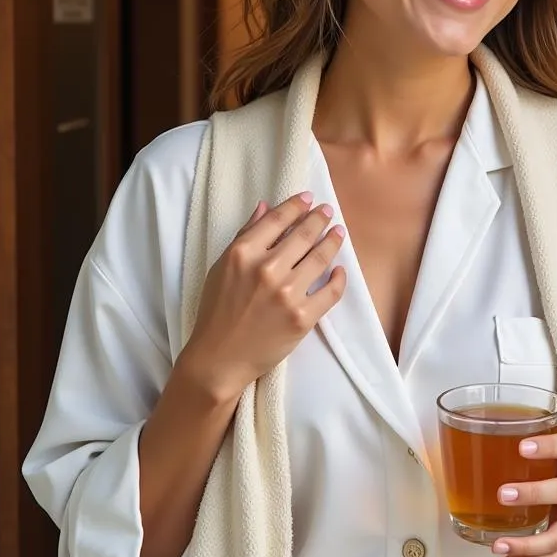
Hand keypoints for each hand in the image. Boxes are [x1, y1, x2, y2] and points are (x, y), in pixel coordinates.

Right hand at [176, 192, 346, 403]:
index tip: (308, 198)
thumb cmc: (216, 312)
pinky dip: (339, 278)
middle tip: (328, 211)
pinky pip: (331, 291)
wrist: (219, 358)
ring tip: (339, 232)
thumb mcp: (221, 267)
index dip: (296, 206)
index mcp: (243, 253)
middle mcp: (267, 269)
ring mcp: (287, 293)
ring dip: (333, 241)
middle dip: (320, 218)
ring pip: (321, 258)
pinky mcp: (303, 317)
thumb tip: (265, 206)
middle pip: (304, 235)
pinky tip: (339, 270)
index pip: (278, 219)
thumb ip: (244, 235)